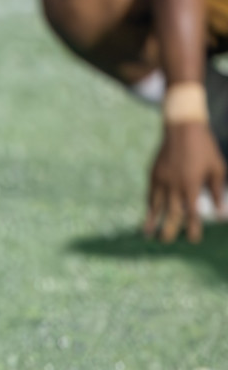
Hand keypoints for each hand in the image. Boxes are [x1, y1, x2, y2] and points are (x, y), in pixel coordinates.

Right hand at [145, 122, 225, 243]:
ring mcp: (161, 179)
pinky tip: (149, 213)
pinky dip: (149, 205)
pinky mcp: (153, 174)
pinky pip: (151, 193)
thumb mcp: (217, 168)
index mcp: (191, 185)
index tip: (193, 239)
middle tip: (167, 241)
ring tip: (149, 234)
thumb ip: (217, 191)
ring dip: (152, 220)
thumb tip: (219, 212)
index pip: (191, 213)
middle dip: (169, 229)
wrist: (182, 128)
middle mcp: (174, 185)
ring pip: (155, 205)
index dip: (192, 227)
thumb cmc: (205, 148)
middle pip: (171, 213)